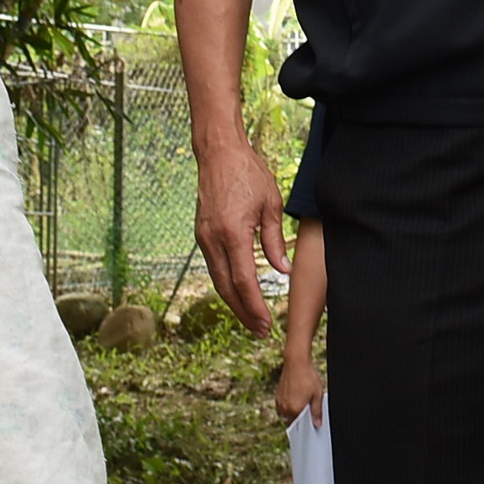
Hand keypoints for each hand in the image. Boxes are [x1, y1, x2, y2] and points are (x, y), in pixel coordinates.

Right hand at [193, 135, 287, 335]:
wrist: (219, 153)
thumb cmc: (249, 174)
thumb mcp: (271, 204)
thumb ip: (274, 240)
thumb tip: (282, 270)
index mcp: (233, 233)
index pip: (244, 281)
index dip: (254, 306)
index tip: (266, 323)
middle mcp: (213, 239)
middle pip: (226, 288)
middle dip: (244, 312)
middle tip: (260, 331)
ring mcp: (203, 237)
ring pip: (217, 280)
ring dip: (233, 302)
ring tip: (251, 318)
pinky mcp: (201, 234)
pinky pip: (213, 266)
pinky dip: (226, 284)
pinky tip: (239, 292)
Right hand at [276, 356, 324, 423]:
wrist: (296, 362)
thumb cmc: (308, 377)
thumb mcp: (317, 395)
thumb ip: (316, 411)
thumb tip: (317, 424)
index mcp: (295, 410)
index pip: (300, 426)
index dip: (306, 424)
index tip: (310, 422)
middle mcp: (285, 408)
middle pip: (292, 420)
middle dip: (300, 417)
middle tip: (308, 407)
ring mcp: (279, 402)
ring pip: (286, 414)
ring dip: (293, 411)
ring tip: (302, 400)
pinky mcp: (277, 396)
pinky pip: (282, 406)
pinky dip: (288, 405)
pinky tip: (296, 396)